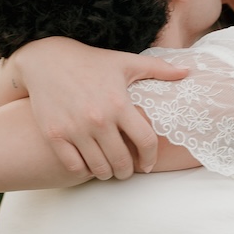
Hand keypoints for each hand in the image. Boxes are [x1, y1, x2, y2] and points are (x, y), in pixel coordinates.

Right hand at [12, 38, 191, 178]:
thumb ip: (159, 69)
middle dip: (128, 171)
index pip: (145, 141)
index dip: (151, 157)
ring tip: (109, 169)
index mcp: (119, 103)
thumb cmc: (90, 61)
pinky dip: (84, 170)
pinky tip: (88, 164)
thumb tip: (188, 72)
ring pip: (99, 168)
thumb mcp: (125, 62)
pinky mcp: (54, 135)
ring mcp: (74, 129)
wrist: (45, 60)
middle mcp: (98, 119)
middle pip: (122, 161)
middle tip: (127, 170)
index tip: (148, 164)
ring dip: (107, 173)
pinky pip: (74, 166)